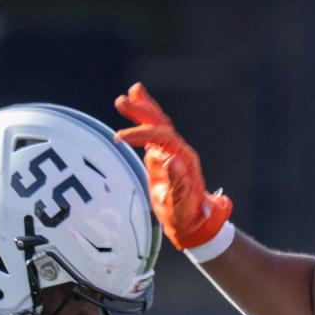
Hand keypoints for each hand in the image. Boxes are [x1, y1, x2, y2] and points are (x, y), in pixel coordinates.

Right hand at [113, 83, 232, 249]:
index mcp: (183, 160)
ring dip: (145, 109)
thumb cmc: (187, 215)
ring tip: (132, 92)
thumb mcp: (181, 204)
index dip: (141, 134)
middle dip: (142, 111)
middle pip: (160, 124)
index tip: (120, 138)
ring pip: (158, 125)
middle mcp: (179, 152)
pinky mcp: (163, 156)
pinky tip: (136, 106)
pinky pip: (154, 133)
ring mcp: (171, 153)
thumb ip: (178, 183)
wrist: (194, 222)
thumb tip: (172, 160)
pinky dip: (145, 119)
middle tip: (123, 99)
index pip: (162, 137)